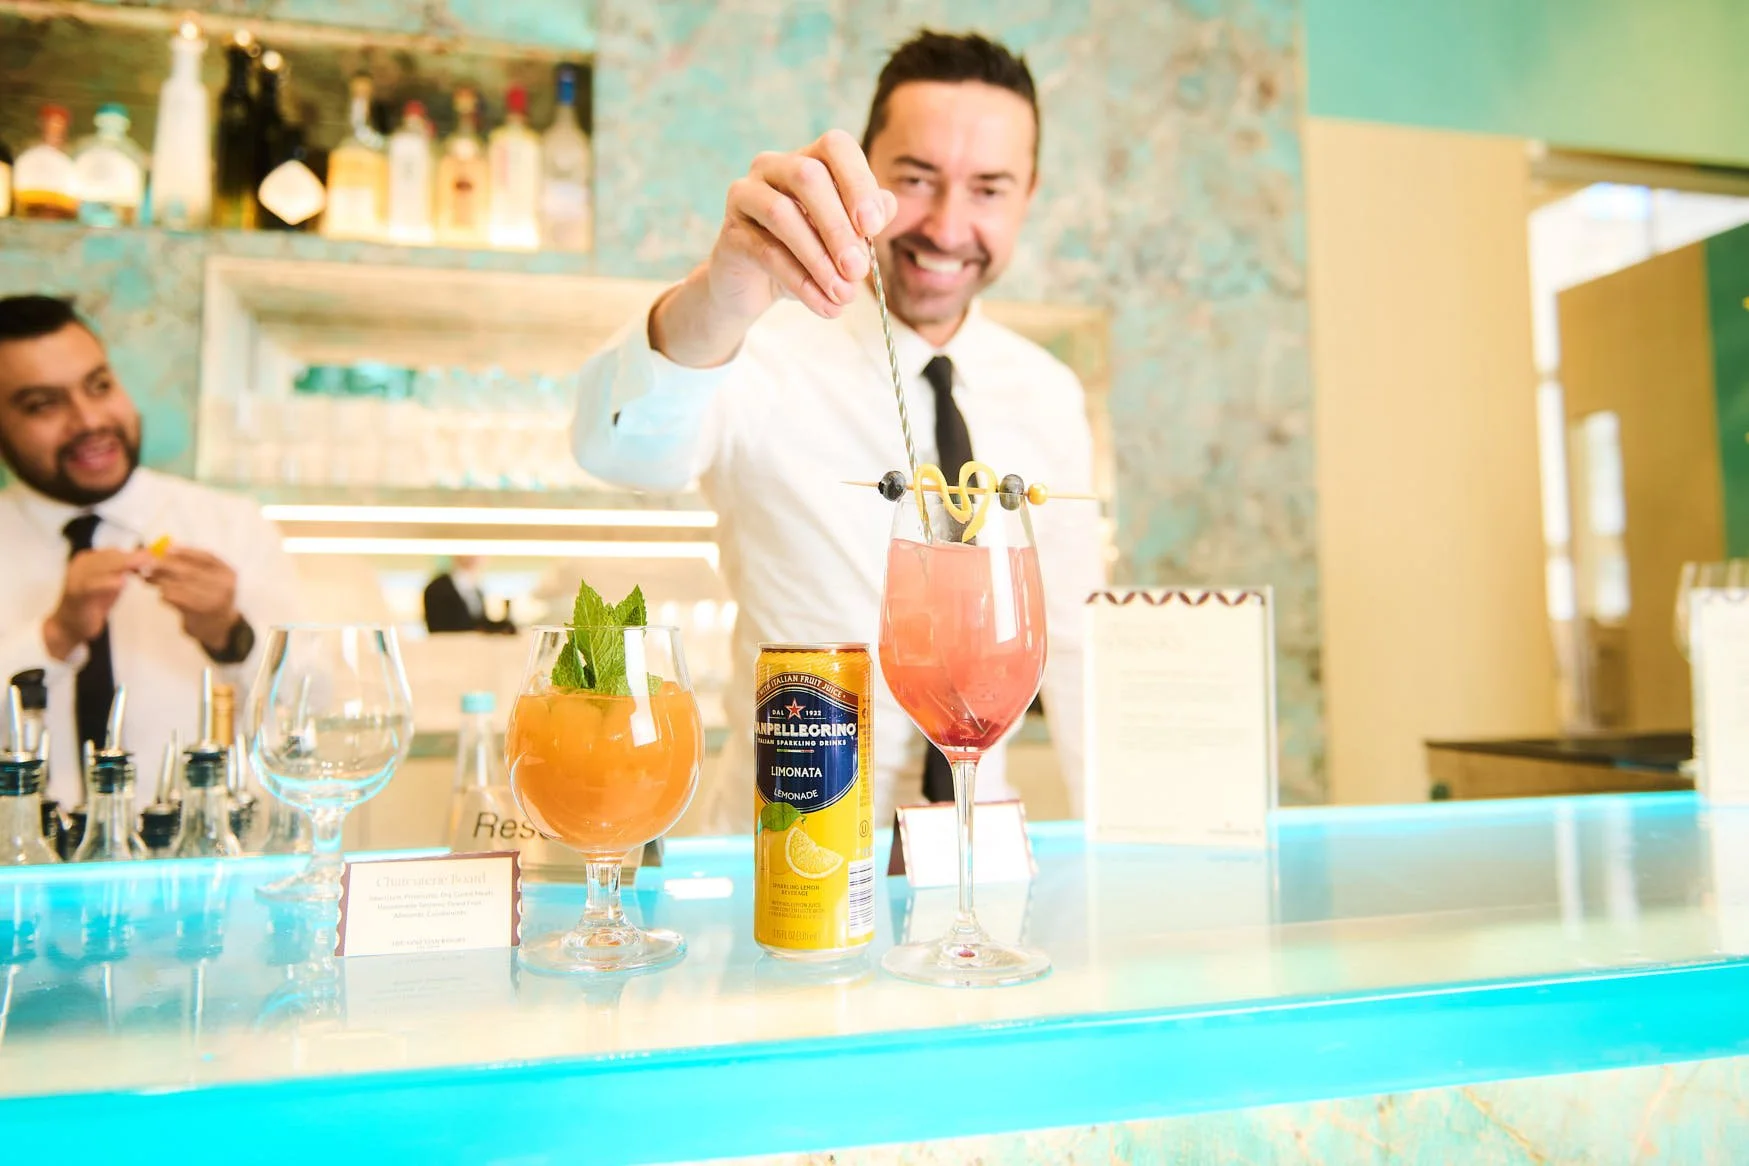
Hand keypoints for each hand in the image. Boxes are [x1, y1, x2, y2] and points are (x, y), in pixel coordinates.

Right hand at [44, 548, 149, 659]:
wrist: (71, 624)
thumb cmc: (95, 602)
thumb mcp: (113, 583)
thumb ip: (127, 570)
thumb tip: (148, 556)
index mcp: (90, 559)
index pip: (114, 552)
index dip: (135, 553)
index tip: (154, 555)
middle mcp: (82, 564)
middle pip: (110, 557)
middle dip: (133, 557)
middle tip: (153, 558)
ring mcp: (76, 577)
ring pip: (102, 567)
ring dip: (124, 565)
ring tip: (143, 565)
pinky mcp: (75, 593)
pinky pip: (91, 585)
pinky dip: (107, 582)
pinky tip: (122, 583)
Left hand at [147, 546, 240, 654]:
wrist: (219, 627)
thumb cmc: (211, 597)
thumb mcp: (211, 578)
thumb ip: (193, 564)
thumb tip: (164, 548)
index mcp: (228, 573)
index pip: (207, 557)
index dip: (186, 551)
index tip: (166, 548)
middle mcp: (224, 586)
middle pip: (189, 571)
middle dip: (165, 565)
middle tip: (146, 562)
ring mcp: (212, 601)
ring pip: (178, 585)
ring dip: (159, 580)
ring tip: (147, 577)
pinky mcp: (198, 613)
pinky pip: (175, 598)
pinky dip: (164, 594)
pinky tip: (161, 593)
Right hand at [652, 130, 897, 366]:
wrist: (756, 288)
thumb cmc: (806, 255)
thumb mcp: (844, 240)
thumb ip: (865, 221)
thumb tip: (886, 207)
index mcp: (809, 158)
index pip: (836, 147)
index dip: (858, 182)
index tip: (874, 227)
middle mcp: (773, 166)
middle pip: (808, 176)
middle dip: (839, 227)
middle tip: (858, 270)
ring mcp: (746, 195)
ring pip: (782, 214)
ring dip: (819, 258)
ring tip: (843, 294)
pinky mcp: (730, 232)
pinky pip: (766, 252)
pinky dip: (800, 281)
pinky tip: (824, 305)